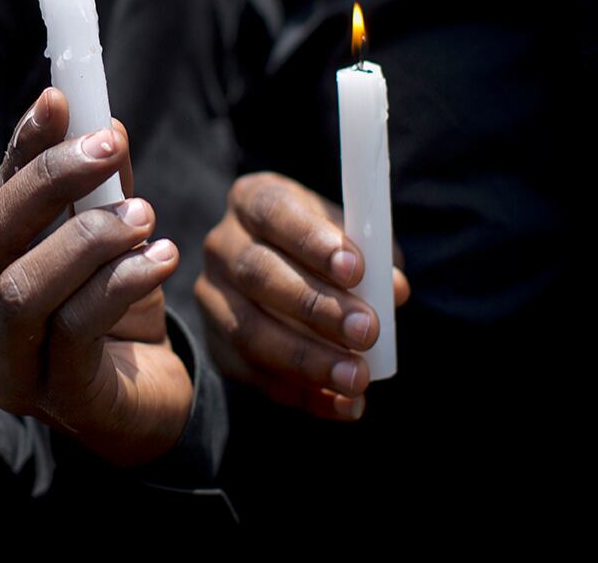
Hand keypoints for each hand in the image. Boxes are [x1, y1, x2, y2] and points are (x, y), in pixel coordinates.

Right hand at [0, 87, 192, 466]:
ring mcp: (4, 369)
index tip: (60, 99)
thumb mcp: (107, 245)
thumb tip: (106, 125)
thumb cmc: (114, 318)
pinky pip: (74, 330)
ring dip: (86, 238)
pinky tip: (161, 258)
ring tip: (144, 216)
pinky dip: (118, 283)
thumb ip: (100, 191)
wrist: (145, 407)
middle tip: (108, 147)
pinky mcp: (52, 399)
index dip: (23, 148)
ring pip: (22, 288)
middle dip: (49, 181)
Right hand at [195, 172, 409, 419]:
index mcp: (252, 200)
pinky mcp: (216, 344)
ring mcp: (212, 296)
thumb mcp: (349, 238)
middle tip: (366, 331)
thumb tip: (392, 291)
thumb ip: (373, 258)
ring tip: (357, 378)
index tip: (355, 269)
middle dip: (315, 307)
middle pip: (258, 274)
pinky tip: (343, 405)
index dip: (311, 241)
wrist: (285, 277)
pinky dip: (301, 394)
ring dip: (307, 358)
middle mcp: (222, 245)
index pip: (273, 212)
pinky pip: (253, 375)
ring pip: (249, 331)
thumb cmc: (326, 251)